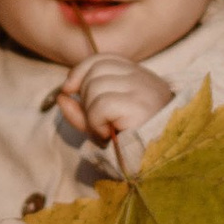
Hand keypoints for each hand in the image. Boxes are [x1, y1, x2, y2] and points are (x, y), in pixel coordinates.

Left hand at [56, 57, 175, 160]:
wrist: (161, 164)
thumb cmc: (134, 145)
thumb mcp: (104, 125)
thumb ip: (82, 112)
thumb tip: (61, 96)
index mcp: (139, 77)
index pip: (103, 59)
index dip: (81, 70)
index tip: (69, 89)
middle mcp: (143, 78)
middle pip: (95, 71)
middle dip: (85, 97)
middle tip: (98, 121)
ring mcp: (143, 89)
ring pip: (95, 86)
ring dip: (91, 113)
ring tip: (105, 130)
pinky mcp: (140, 105)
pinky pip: (101, 104)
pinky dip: (96, 122)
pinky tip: (108, 134)